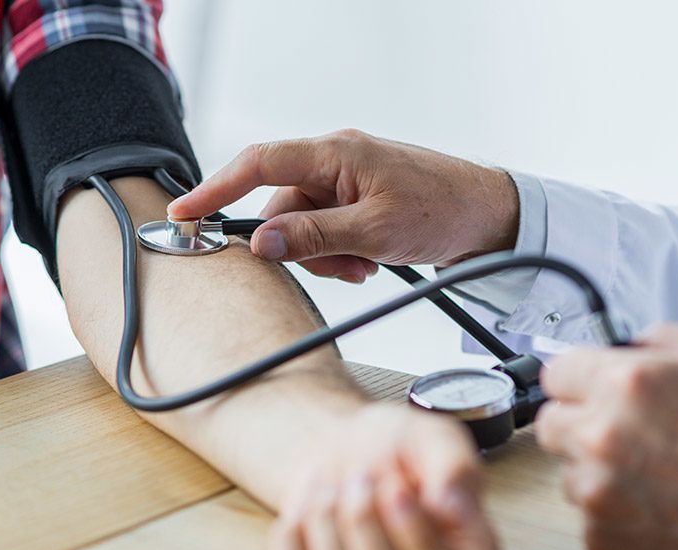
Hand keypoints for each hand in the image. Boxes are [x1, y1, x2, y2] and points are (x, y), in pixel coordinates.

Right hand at [168, 129, 519, 282]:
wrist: (491, 217)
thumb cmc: (443, 211)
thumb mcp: (374, 232)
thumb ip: (313, 237)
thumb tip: (262, 242)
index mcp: (336, 154)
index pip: (260, 164)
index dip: (217, 189)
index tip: (186, 215)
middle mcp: (337, 161)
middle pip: (283, 206)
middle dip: (302, 246)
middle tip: (342, 268)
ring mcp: (349, 182)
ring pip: (305, 225)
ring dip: (328, 255)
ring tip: (367, 265)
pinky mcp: (361, 201)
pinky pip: (329, 229)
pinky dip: (343, 252)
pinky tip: (372, 260)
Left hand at [268, 404, 497, 549]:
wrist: (353, 457)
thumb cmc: (403, 448)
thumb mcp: (437, 440)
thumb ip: (453, 466)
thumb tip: (450, 506)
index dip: (416, 533)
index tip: (396, 486)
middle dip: (366, 525)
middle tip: (358, 476)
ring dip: (328, 527)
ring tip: (333, 486)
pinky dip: (293, 545)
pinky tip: (306, 508)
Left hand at [535, 324, 677, 549]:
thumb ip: (664, 339)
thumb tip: (631, 342)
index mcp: (623, 385)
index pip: (555, 373)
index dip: (578, 380)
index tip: (590, 391)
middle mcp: (600, 437)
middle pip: (551, 424)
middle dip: (581, 424)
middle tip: (625, 434)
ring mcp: (597, 493)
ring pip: (569, 474)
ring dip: (598, 472)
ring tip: (654, 476)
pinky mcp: (603, 539)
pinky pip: (589, 518)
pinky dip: (614, 514)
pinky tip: (658, 507)